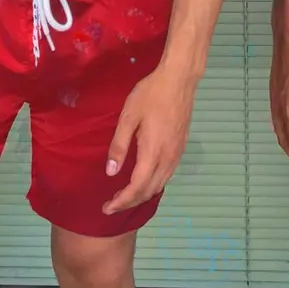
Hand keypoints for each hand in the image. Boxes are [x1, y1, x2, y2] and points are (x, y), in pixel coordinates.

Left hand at [103, 66, 196, 214]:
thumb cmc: (151, 94)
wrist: (179, 79)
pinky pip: (167, 175)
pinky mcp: (181, 147)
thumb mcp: (129, 116)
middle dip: (130, 202)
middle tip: (113, 204)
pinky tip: (145, 179)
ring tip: (126, 195)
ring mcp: (177, 154)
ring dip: (143, 195)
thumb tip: (111, 172)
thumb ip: (119, 146)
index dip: (121, 201)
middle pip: (149, 191)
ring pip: (160, 185)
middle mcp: (167, 158)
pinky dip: (154, 184)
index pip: (136, 188)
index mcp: (152, 152)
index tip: (107, 208)